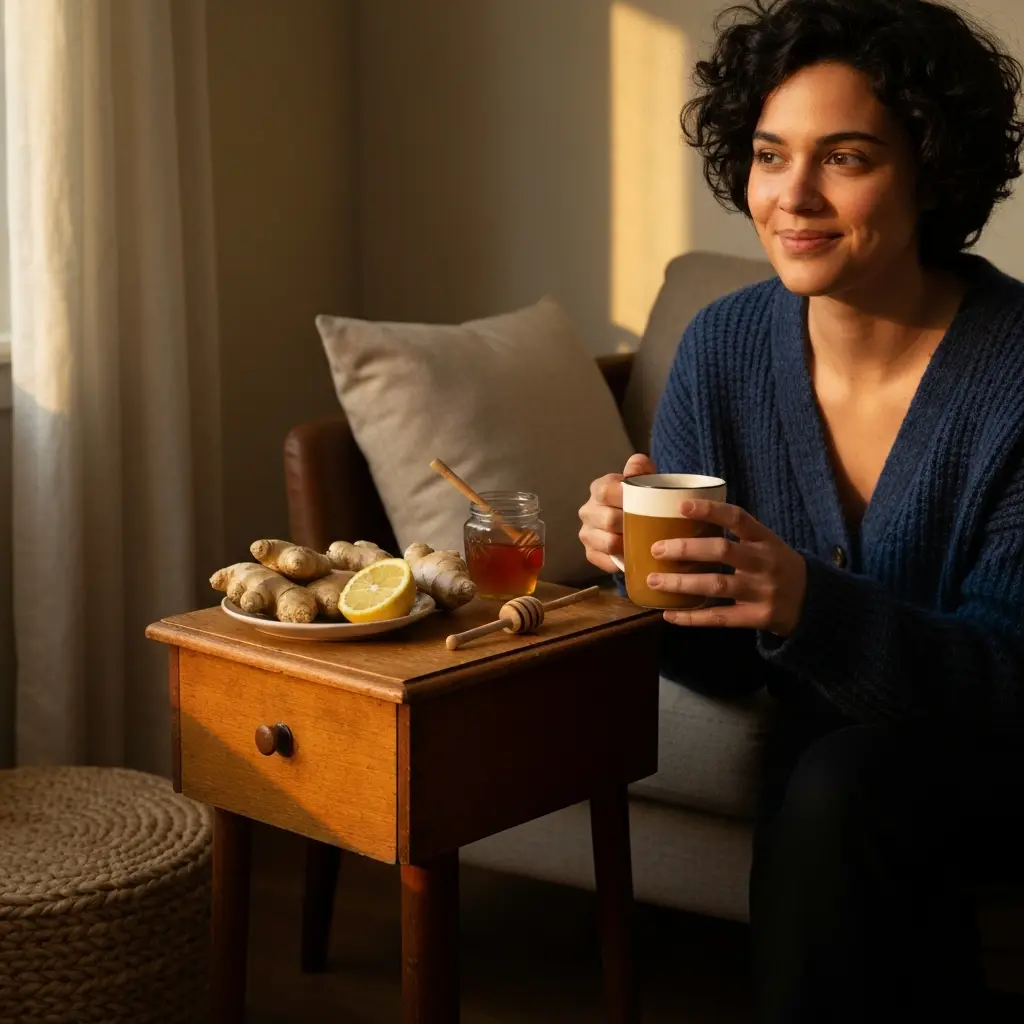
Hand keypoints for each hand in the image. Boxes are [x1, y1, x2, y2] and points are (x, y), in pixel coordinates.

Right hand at [578, 453, 656, 574]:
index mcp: (599, 488)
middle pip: (608, 520)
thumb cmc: (642, 498)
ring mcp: (587, 533)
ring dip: (627, 544)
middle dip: (630, 524)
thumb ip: (640, 468)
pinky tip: (634, 556)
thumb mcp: (645, 478)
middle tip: (650, 527)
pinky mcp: (590, 553)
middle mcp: (588, 510)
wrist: (637, 521)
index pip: (606, 492)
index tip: (645, 504)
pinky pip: (605, 561)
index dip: (625, 499)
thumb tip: (634, 468)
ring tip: (643, 542)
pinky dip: (621, 561)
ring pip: (607, 543)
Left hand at [649, 499, 807, 636]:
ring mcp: (763, 591)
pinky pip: (720, 618)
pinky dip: (692, 617)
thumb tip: (685, 524)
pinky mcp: (758, 617)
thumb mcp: (767, 545)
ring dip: (682, 583)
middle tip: (657, 549)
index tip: (681, 506)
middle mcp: (765, 563)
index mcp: (766, 540)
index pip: (738, 518)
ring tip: (654, 581)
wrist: (815, 604)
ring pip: (717, 585)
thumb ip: (737, 537)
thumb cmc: (778, 568)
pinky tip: (669, 614)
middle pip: (722, 550)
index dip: (710, 510)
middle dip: (686, 549)